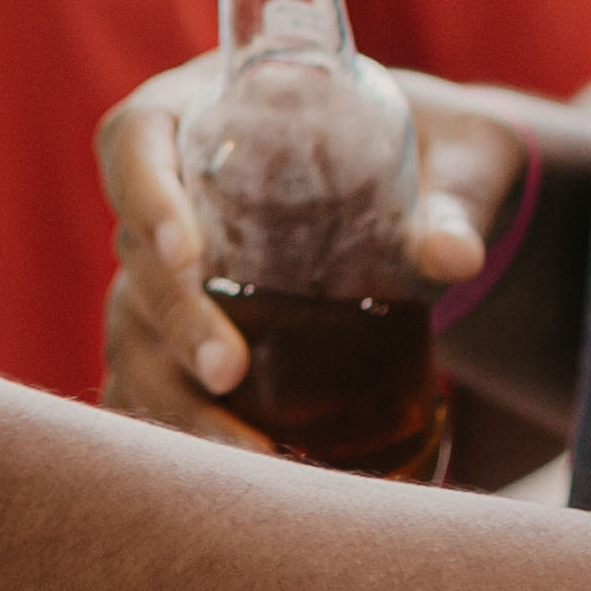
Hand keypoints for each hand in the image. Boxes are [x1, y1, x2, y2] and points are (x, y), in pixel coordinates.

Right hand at [94, 56, 519, 449]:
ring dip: (172, 392)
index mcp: (206, 113)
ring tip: (246, 452)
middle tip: (230, 371)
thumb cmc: (437, 151)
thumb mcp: (457, 162)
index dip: (144, 193)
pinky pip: (157, 378)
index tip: (187, 251)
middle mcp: (174, 191)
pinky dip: (181, 427)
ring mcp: (175, 267)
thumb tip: (453, 257)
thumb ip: (455, 201)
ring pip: (134, 328)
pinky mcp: (193, 329)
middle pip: (133, 252)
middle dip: (174, 316)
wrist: (438, 193)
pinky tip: (222, 477)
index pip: (135, 139)